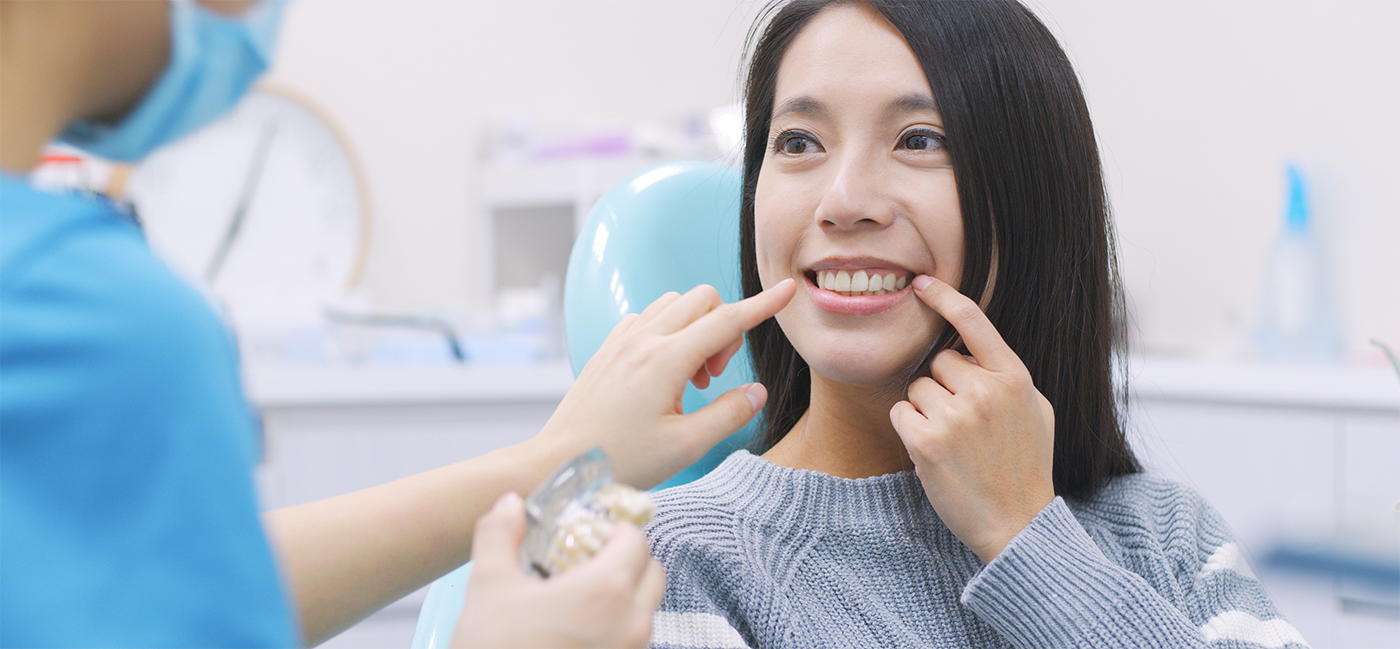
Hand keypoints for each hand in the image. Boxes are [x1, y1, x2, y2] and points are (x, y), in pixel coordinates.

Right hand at [453, 493, 664, 648]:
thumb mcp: (488, 586)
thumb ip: (500, 535)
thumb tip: (508, 504)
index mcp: (607, 590)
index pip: (636, 540)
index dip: (613, 529)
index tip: (588, 532)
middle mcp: (631, 624)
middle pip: (651, 573)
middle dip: (626, 560)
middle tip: (586, 562)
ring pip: (645, 611)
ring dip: (624, 596)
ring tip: (578, 599)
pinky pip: (633, 643)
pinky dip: (616, 629)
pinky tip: (576, 632)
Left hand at [533, 279, 795, 488]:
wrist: (559, 465)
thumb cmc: (621, 460)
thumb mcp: (686, 446)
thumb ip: (728, 414)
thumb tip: (757, 392)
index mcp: (666, 360)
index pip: (728, 320)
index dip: (763, 306)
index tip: (787, 291)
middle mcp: (642, 340)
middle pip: (702, 300)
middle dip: (724, 328)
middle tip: (714, 378)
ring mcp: (620, 341)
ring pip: (674, 304)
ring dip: (695, 328)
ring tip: (689, 378)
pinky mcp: (606, 350)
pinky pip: (647, 318)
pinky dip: (668, 332)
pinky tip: (663, 373)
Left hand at [889, 275, 1055, 563]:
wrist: (1017, 524)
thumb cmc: (1026, 467)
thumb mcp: (1036, 411)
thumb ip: (1008, 377)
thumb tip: (978, 350)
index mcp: (1015, 378)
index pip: (974, 322)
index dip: (944, 297)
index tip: (921, 283)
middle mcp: (986, 390)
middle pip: (938, 363)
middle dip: (942, 387)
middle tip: (963, 425)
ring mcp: (955, 415)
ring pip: (916, 389)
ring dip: (925, 411)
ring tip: (953, 443)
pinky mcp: (927, 441)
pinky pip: (901, 413)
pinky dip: (910, 430)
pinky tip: (934, 453)